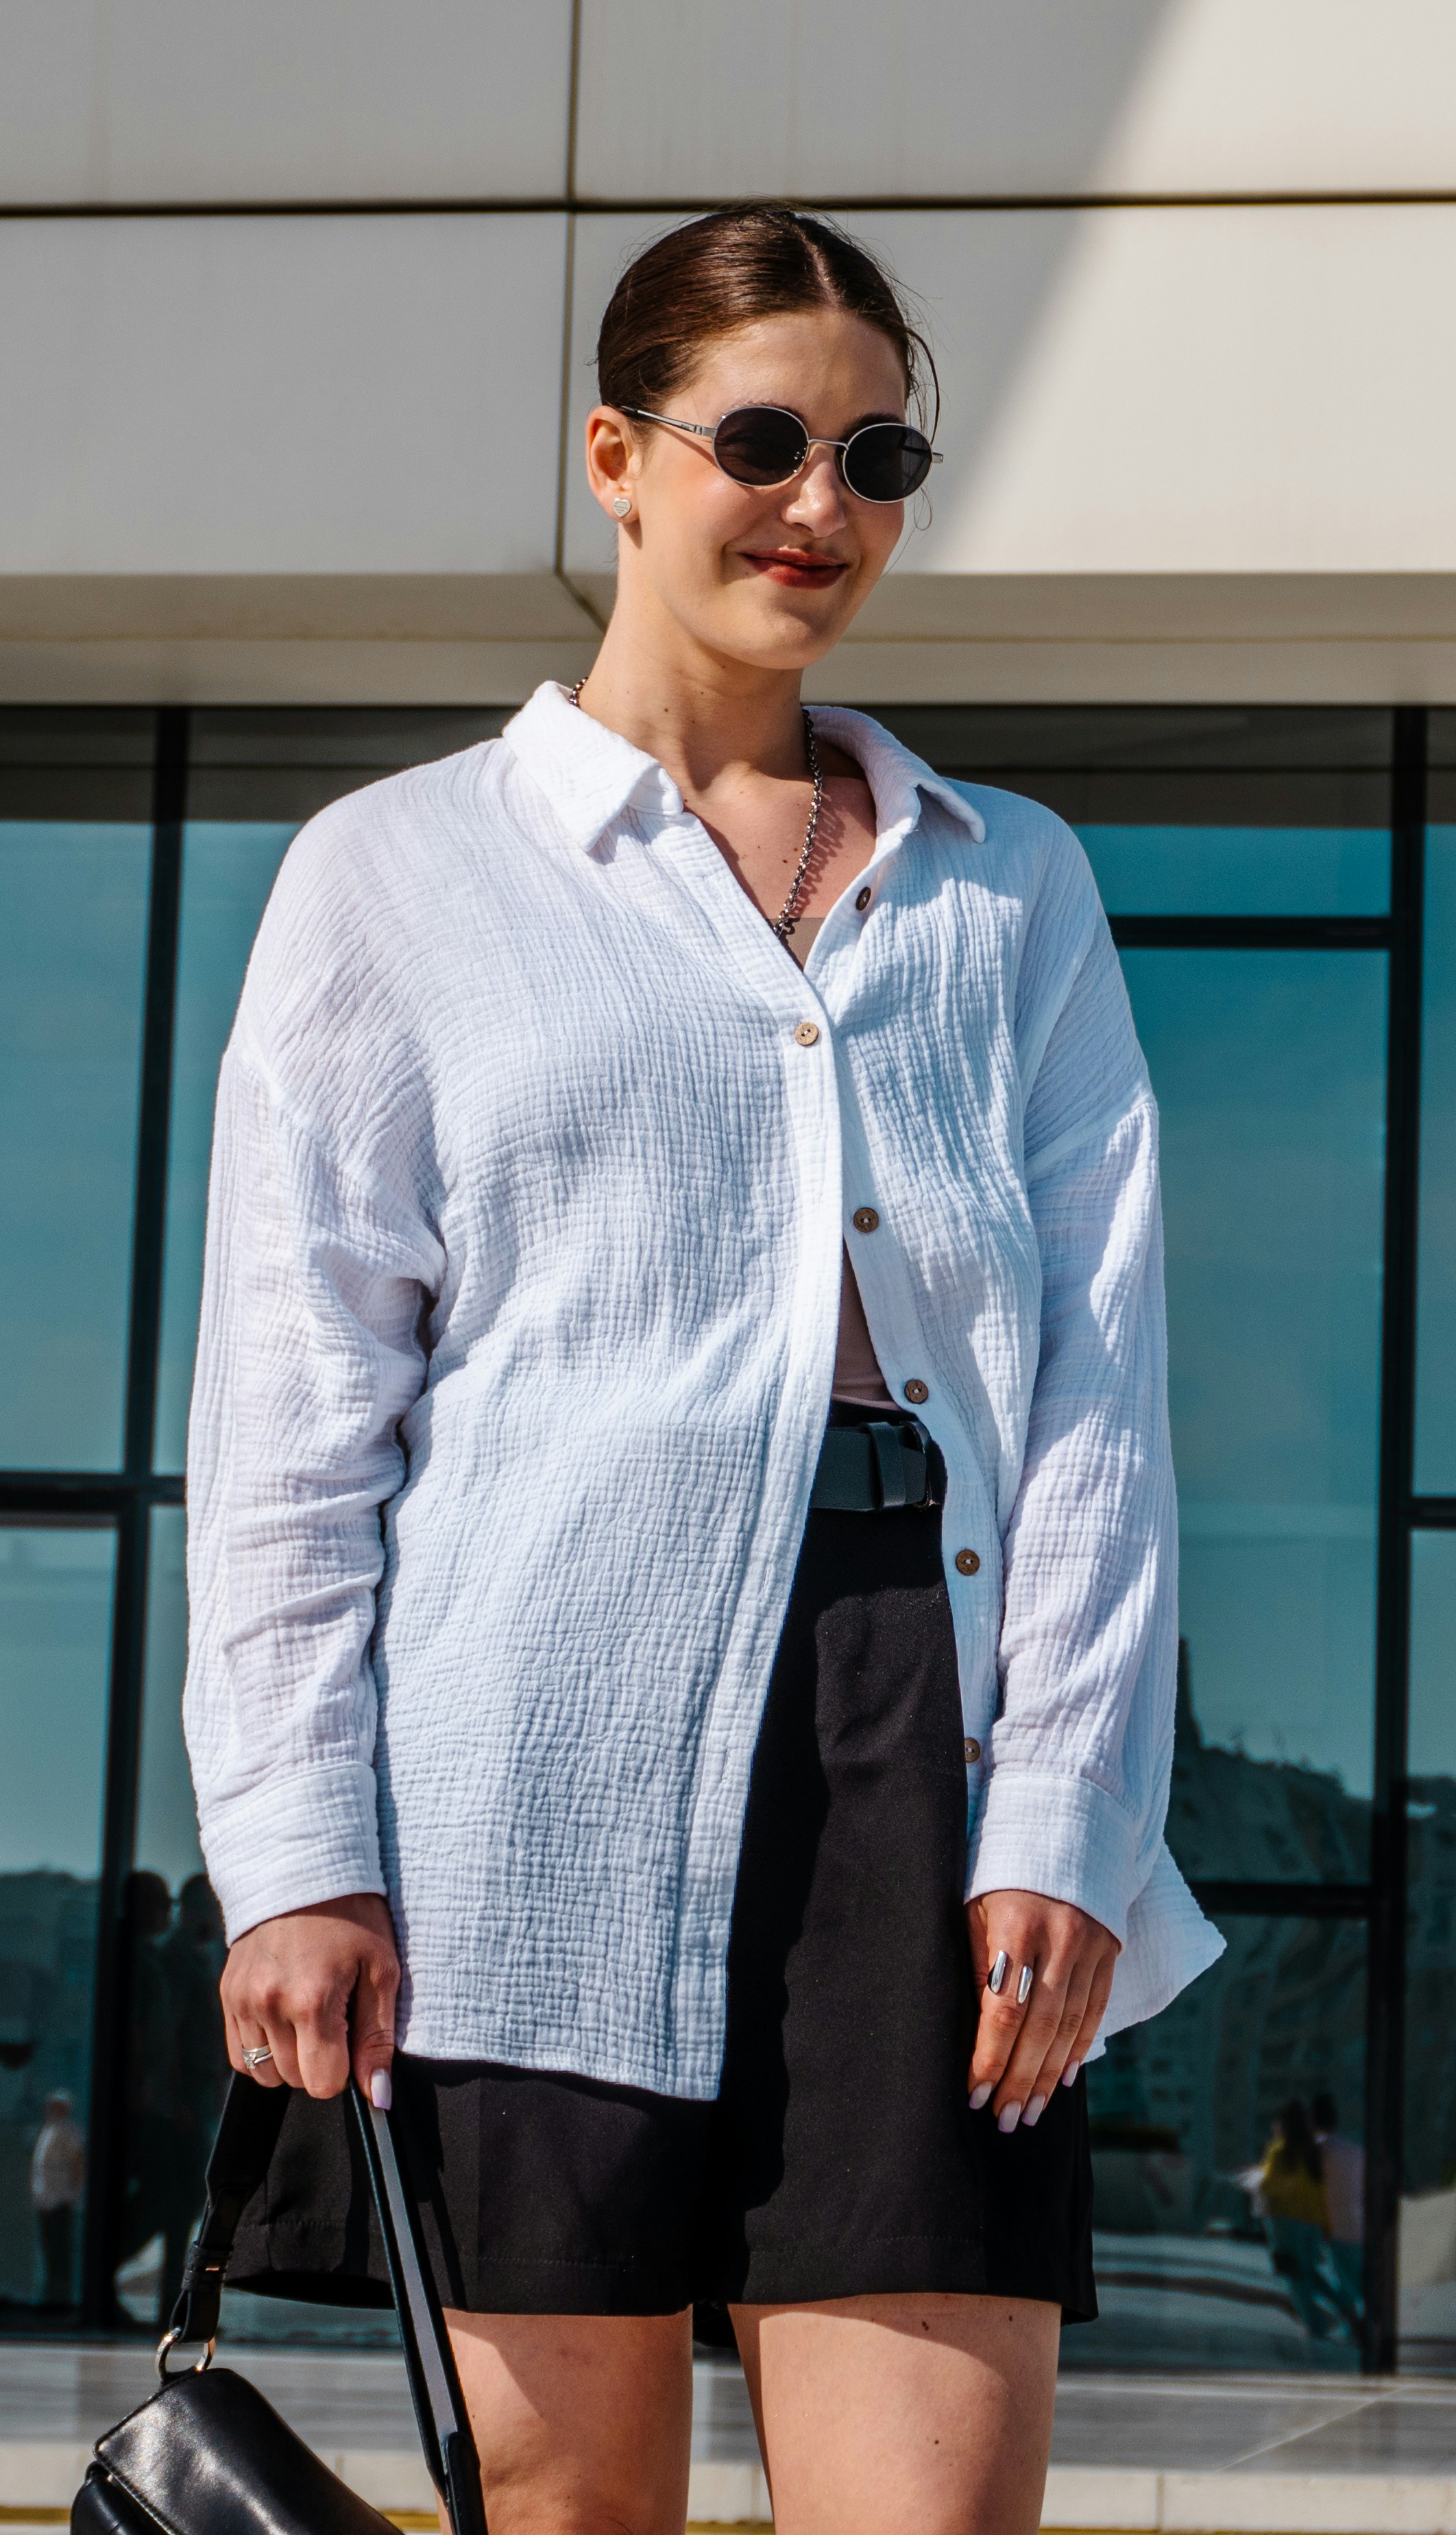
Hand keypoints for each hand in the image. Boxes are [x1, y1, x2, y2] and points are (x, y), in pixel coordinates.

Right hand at [220, 1893, 399, 2103]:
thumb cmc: (353, 1915)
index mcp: (312, 2000)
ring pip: (264, 2072)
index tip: (352, 2039)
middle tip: (334, 2015)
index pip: (323, 2083)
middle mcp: (269, 2004)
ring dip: (289, 2057)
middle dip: (319, 2061)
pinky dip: (261, 2049)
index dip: (345, 2071)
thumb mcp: (382, 1970)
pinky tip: (282, 2018)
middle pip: (294, 2080)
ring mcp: (242, 1999)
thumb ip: (377, 2038)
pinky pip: (238, 2054)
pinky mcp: (226, 1993)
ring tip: (308, 2015)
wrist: (304, 1866)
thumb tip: (378, 2096)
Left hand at [966, 1889, 1118, 2129]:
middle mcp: (1059, 1940)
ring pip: (1070, 2025)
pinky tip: (1065, 2077)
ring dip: (1049, 2075)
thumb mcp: (975, 1908)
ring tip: (1031, 2111)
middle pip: (1040, 2027)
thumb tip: (977, 2032)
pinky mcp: (1109, 1949)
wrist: (1061, 1827)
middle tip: (1005, 2119)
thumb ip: (978, 1964)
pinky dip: (1079, 2047)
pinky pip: (1095, 2010)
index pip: (1003, 2009)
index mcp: (1016, 1927)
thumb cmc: (1000, 1873)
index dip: (990, 2057)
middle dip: (1021, 2080)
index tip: (975, 2092)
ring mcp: (1089, 1946)